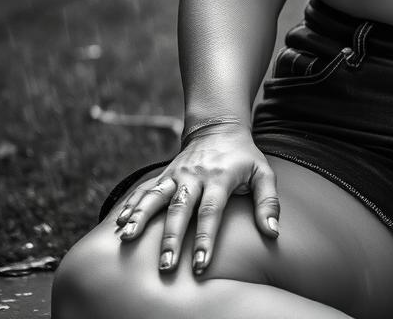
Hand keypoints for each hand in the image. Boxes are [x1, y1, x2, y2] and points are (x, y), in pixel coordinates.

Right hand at [113, 124, 279, 273]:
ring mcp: (177, 173)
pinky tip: (119, 222)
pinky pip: (146, 189)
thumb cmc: (244, 156)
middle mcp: (195, 175)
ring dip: (141, 217)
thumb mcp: (263, 173)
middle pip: (181, 208)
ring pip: (156, 196)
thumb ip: (268, 202)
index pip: (211, 211)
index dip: (206, 238)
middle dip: (172, 238)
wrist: (219, 127)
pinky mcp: (165, 173)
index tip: (200, 264)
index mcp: (220, 177)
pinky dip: (132, 204)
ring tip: (128, 238)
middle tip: (166, 265)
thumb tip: (272, 233)